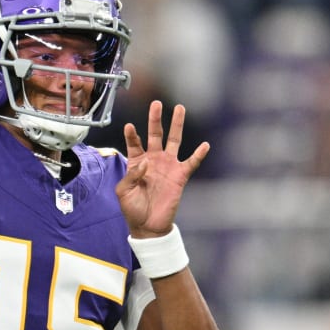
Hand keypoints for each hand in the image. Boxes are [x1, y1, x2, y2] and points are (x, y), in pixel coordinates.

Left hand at [115, 101, 209, 237]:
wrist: (148, 226)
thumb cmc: (132, 208)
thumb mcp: (123, 191)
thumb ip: (131, 175)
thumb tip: (145, 164)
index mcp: (137, 161)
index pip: (134, 142)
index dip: (132, 134)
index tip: (129, 126)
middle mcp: (153, 159)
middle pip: (155, 134)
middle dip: (155, 119)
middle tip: (156, 103)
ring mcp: (168, 166)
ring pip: (174, 140)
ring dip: (177, 125)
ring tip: (180, 108)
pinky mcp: (180, 176)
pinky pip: (191, 163)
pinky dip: (198, 154)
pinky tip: (205, 145)